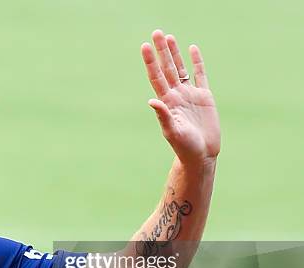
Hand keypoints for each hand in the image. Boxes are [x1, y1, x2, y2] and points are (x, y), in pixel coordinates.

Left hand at [142, 30, 219, 166]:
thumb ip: (164, 116)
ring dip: (175, 53)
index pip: (156, 77)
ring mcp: (190, 95)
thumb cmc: (184, 147)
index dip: (150, 61)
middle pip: (167, 68)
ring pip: (180, 69)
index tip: (145, 46)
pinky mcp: (204, 97)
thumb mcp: (173, 132)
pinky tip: (192, 49)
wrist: (201, 154)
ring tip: (169, 37)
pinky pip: (200, 75)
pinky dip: (197, 62)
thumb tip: (152, 101)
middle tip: (156, 33)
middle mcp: (176, 95)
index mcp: (167, 102)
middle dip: (161, 51)